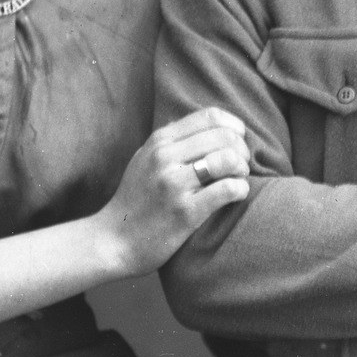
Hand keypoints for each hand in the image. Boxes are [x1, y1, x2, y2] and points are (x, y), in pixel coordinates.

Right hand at [97, 107, 251, 277]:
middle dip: (242, 150)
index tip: (238, 141)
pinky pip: (227, 190)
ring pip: (227, 159)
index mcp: (159, 141)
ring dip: (242, 169)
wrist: (114, 240)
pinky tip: (237, 195)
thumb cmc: (136, 199)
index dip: (234, 126)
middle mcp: (165, 157)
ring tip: (238, 179)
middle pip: (224, 136)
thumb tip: (207, 123)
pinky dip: (241, 189)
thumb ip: (172, 140)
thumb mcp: (145, 159)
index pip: (210, 116)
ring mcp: (174, 184)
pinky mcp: (185, 211)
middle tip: (241, 165)